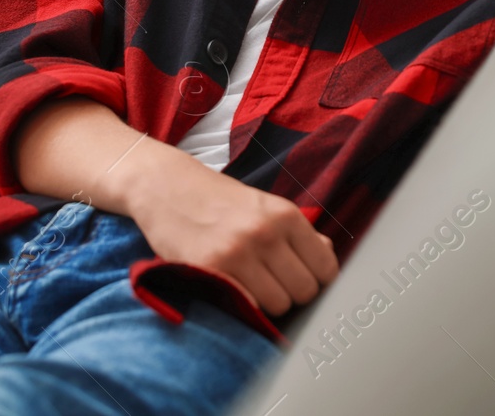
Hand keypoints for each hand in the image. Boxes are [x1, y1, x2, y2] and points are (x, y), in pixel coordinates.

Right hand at [122, 138, 338, 316]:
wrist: (167, 187)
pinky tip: (234, 289)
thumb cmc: (219, 199)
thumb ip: (298, 232)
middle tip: (273, 283)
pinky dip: (244, 306)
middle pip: (304, 292)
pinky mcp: (211, 270)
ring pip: (278, 305)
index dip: (317, 279)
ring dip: (268, 303)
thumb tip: (327, 254)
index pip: (326, 268)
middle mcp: (265, 233)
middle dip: (293, 294)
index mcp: (285, 215)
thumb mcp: (265, 206)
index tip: (300, 277)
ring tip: (251, 285)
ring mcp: (237, 253)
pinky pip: (246, 307)